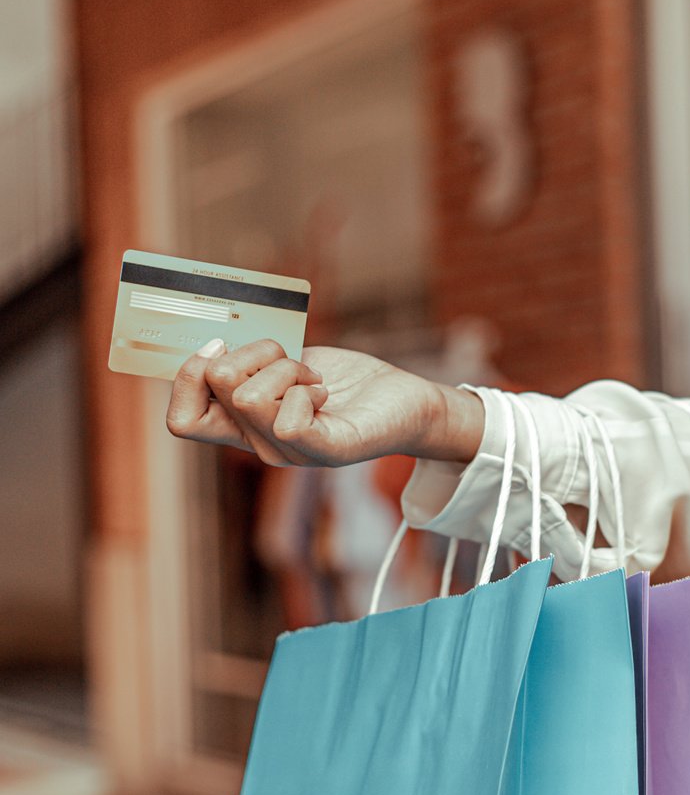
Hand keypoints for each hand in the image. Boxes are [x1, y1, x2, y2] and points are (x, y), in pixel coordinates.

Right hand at [165, 339, 484, 466]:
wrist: (404, 401)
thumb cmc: (344, 382)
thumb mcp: (282, 365)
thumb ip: (247, 363)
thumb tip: (210, 342)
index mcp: (244, 428)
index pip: (181, 422)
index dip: (187, 377)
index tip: (219, 346)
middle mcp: (262, 446)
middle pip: (219, 386)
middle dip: (252, 352)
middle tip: (291, 362)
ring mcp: (293, 452)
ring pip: (249, 396)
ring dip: (285, 367)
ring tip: (314, 379)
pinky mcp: (328, 451)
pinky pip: (289, 420)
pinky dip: (305, 390)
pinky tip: (324, 393)